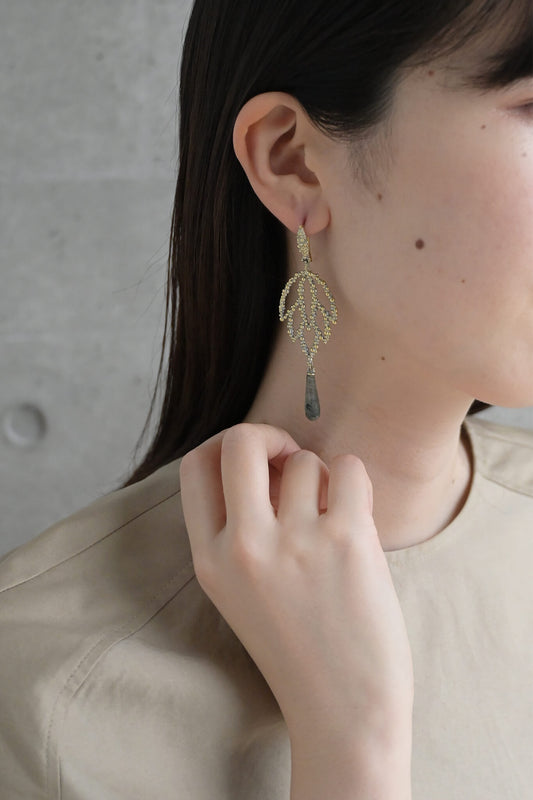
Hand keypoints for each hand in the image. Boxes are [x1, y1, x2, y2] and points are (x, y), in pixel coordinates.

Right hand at [179, 422, 413, 758]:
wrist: (343, 711)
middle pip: (241, 440)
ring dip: (323, 478)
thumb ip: (238, 529)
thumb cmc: (298, 648)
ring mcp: (293, 542)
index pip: (195, 465)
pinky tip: (357, 514)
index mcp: (209, 560)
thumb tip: (271, 455)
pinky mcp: (344, 541)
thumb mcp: (239, 592)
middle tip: (290, 459)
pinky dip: (355, 480)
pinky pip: (349, 468)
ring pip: (306, 460)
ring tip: (333, 519)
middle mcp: (243, 547)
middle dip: (269, 435)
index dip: (225, 446)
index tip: (255, 461)